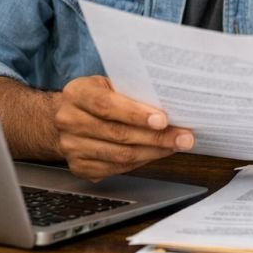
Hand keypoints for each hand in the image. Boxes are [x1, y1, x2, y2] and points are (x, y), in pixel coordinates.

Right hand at [54, 75, 194, 180]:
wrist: (70, 116)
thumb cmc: (99, 96)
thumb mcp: (110, 84)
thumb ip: (133, 92)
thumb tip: (171, 104)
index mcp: (76, 93)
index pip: (106, 105)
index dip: (136, 114)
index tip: (163, 120)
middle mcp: (68, 120)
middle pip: (117, 133)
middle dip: (156, 137)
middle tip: (184, 137)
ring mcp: (71, 146)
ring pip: (120, 155)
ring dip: (153, 152)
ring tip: (176, 145)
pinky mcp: (79, 166)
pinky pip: (116, 168)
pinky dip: (141, 161)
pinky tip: (157, 153)